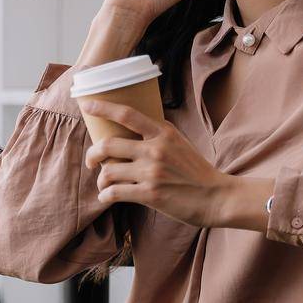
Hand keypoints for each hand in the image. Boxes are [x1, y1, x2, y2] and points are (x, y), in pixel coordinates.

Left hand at [79, 99, 270, 230]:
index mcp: (163, 132)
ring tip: (104, 184)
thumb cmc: (196, 170)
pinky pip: (115, 193)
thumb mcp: (179, 143)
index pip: (126, 114)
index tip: (86, 106)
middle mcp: (155, 149)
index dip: (102, 108)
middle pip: (107, 145)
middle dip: (92, 154)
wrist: (217, 197)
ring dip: (101, 180)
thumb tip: (128, 130)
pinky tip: (107, 197)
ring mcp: (152, 172)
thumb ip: (156, 135)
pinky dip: (105, 196)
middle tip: (91, 161)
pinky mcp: (150, 194)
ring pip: (108, 171)